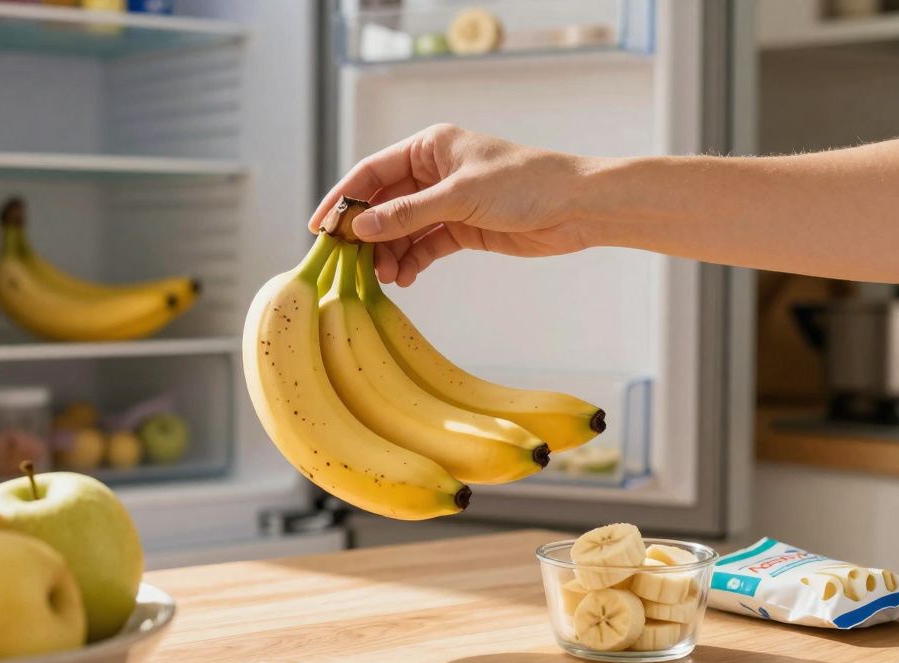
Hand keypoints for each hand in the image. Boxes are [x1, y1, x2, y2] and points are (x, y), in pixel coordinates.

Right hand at [308, 124, 592, 285]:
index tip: (321, 228)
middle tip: (350, 263)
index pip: (372, 172)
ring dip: (389, 253)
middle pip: (383, 203)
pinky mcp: (462, 228)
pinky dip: (412, 262)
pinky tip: (405, 278)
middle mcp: (433, 172)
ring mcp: (446, 202)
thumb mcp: (459, 197)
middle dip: (366, 234)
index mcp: (429, 147)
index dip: (343, 199)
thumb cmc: (525, 184)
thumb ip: (407, 214)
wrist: (577, 207)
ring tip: (384, 278)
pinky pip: (424, 245)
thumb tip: (360, 228)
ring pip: (401, 229)